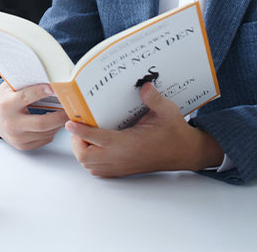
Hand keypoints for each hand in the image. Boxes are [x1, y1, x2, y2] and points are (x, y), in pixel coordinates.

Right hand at [0, 82, 70, 149]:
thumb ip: (26, 84)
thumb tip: (48, 79)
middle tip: (71, 110)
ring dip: (59, 124)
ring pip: (45, 133)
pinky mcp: (22, 145)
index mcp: (6, 105)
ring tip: (66, 115)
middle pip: (41, 123)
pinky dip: (52, 131)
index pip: (26, 97)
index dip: (40, 92)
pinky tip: (55, 123)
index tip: (54, 87)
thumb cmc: (3, 99)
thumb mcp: (9, 87)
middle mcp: (11, 123)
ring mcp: (16, 137)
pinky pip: (43, 140)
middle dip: (60, 116)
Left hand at [65, 83, 224, 176]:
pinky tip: (95, 146)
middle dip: (77, 141)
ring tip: (84, 134)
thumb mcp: (167, 111)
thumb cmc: (175, 133)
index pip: (97, 139)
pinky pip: (98, 170)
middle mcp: (122, 158)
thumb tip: (144, 85)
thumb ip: (154, 99)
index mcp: (129, 144)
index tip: (71, 122)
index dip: (80, 131)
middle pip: (86, 156)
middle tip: (78, 126)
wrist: (185, 152)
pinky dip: (91, 160)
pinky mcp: (123, 170)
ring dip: (83, 151)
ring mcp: (121, 167)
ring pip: (90, 165)